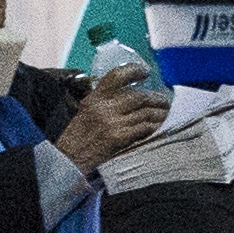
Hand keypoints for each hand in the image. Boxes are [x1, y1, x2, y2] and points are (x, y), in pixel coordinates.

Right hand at [57, 70, 171, 171]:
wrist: (68, 162)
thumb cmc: (76, 140)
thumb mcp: (85, 114)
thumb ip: (103, 103)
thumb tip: (127, 96)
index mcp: (94, 99)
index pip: (116, 76)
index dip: (135, 70)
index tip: (146, 72)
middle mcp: (103, 108)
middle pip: (139, 96)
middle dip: (156, 99)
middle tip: (164, 102)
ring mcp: (111, 123)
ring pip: (145, 112)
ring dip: (160, 114)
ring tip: (165, 116)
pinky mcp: (118, 138)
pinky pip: (144, 128)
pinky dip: (154, 127)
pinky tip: (158, 129)